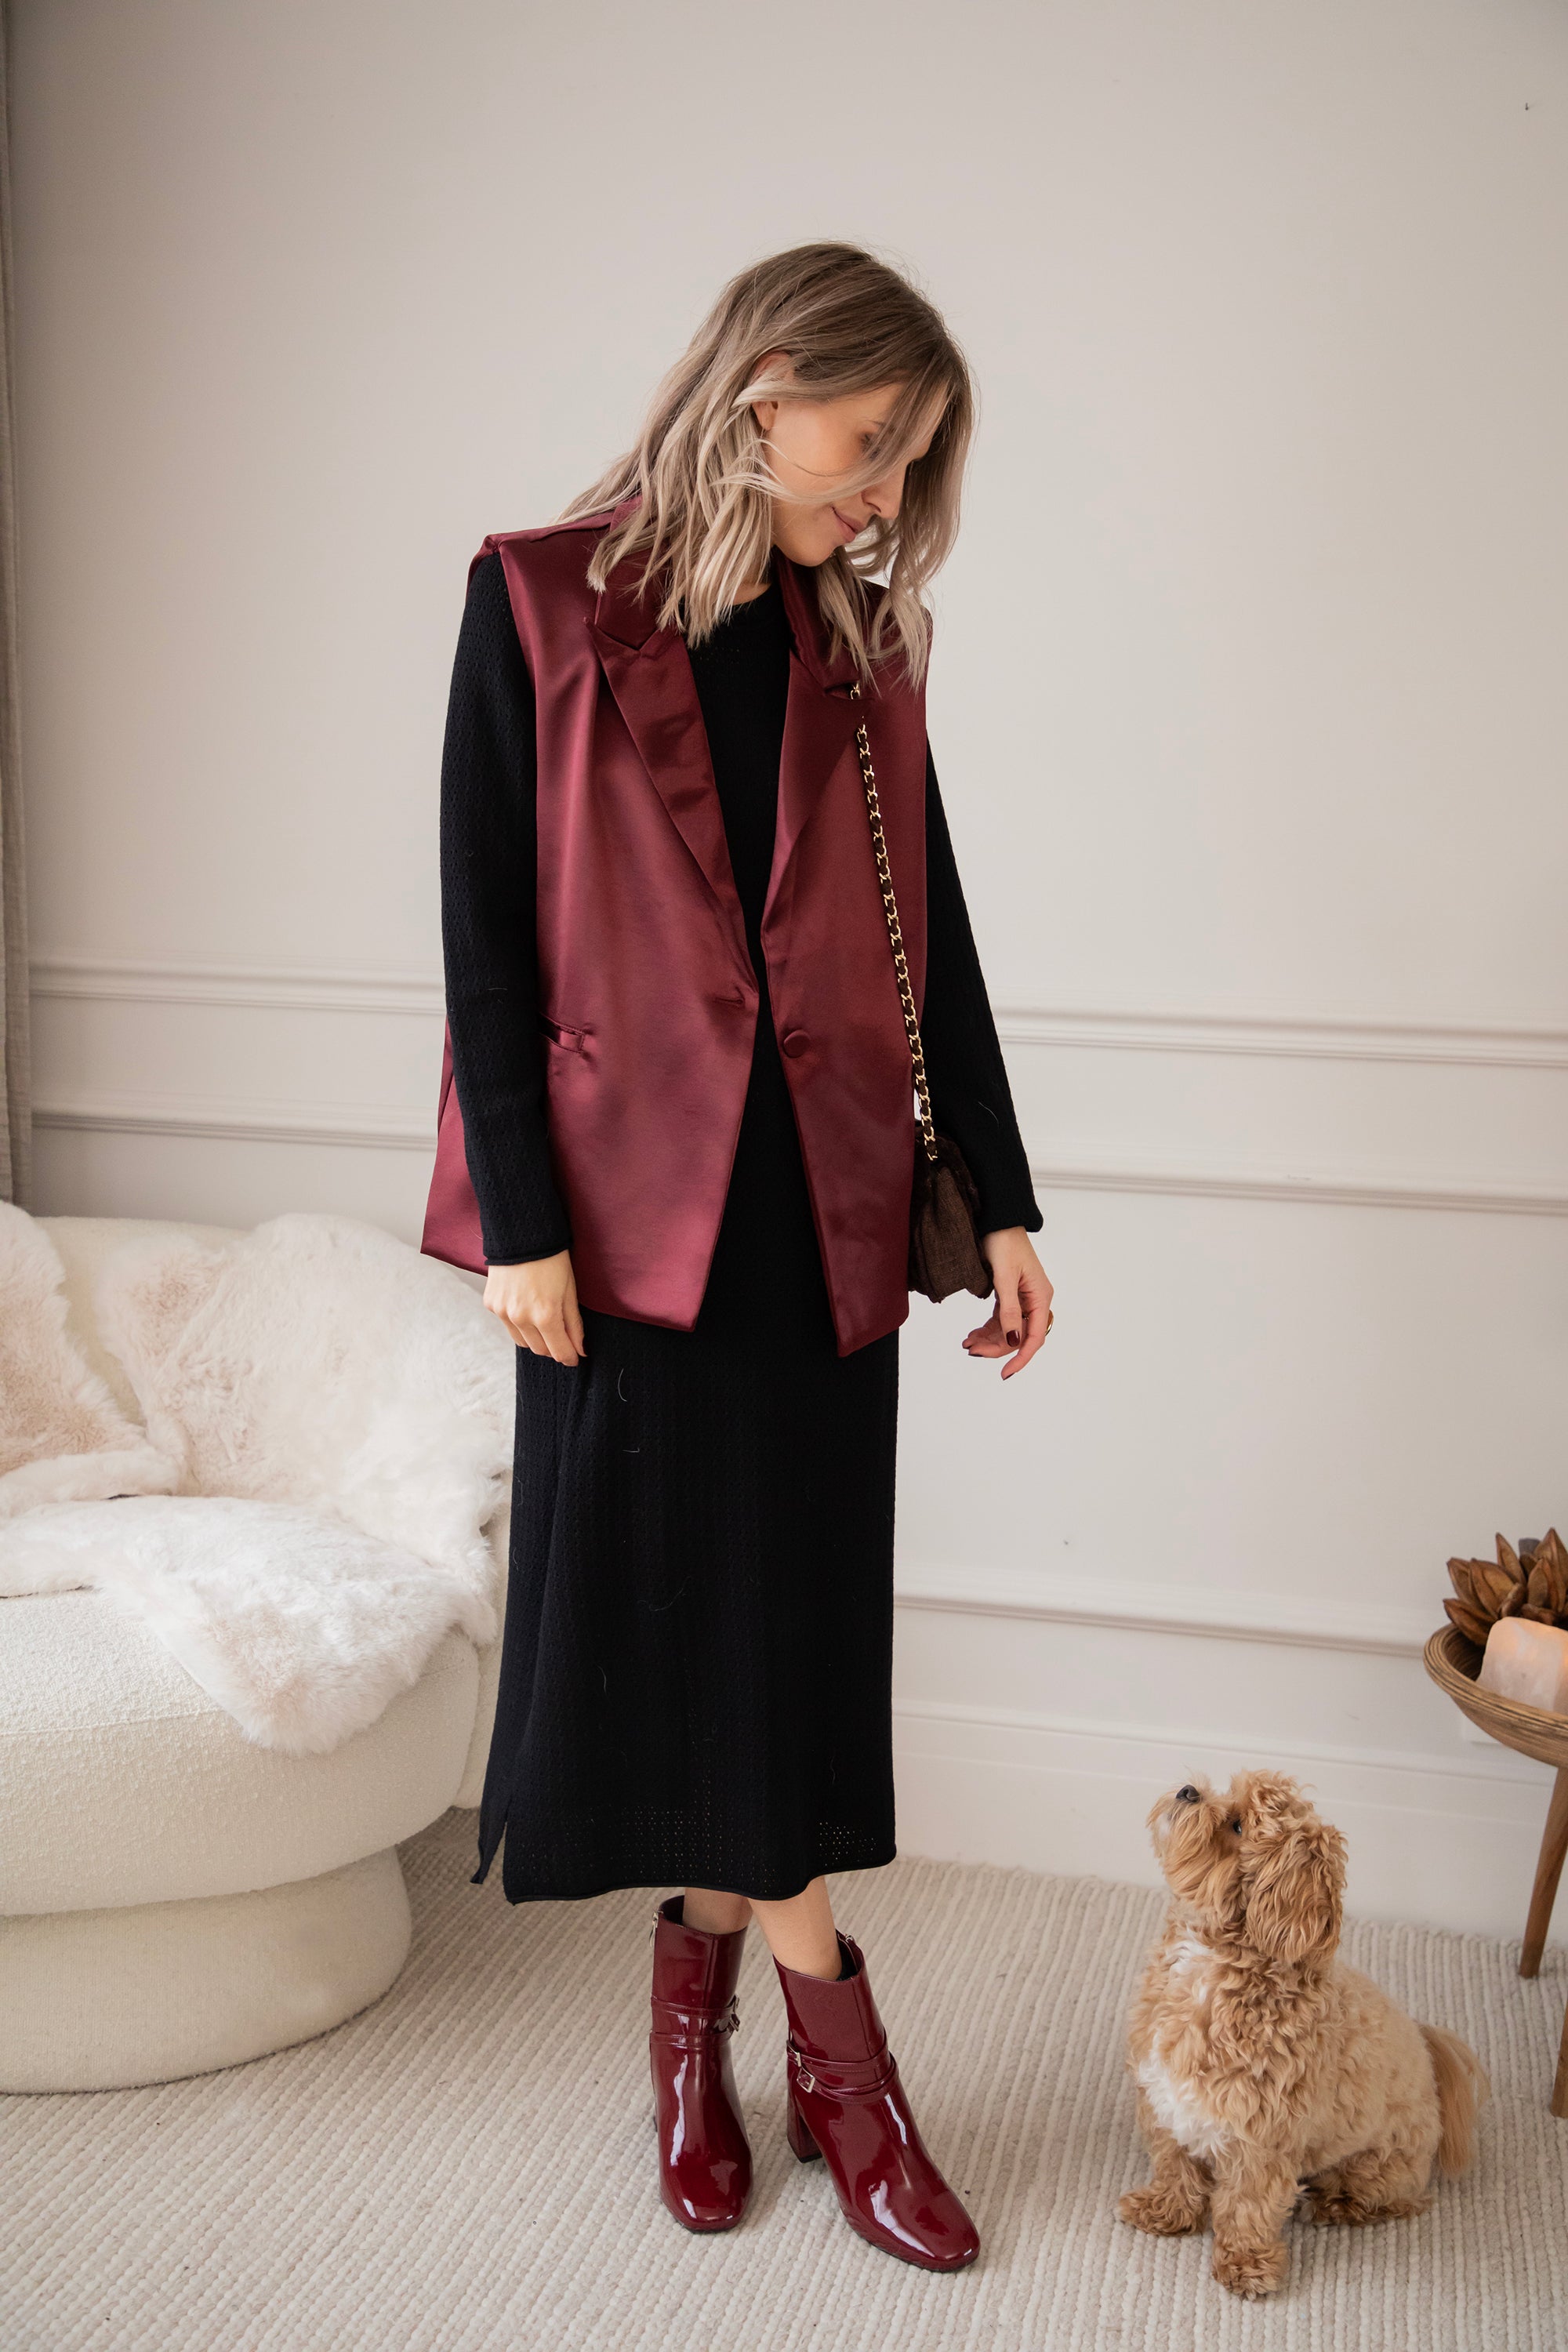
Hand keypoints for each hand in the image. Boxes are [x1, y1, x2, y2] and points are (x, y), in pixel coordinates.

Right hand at [483, 1249, 585, 1364]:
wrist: (522, 1234)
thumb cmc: (552, 1259)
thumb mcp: (570, 1290)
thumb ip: (574, 1323)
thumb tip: (579, 1349)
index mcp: (545, 1315)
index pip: (559, 1352)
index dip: (570, 1357)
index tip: (575, 1357)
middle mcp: (521, 1318)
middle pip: (540, 1350)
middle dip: (554, 1348)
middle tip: (563, 1339)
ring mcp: (503, 1312)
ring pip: (522, 1342)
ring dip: (535, 1339)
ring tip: (544, 1321)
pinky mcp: (491, 1305)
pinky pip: (508, 1325)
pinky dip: (519, 1324)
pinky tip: (526, 1307)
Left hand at [962, 1228, 1053, 1379]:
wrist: (996, 1220)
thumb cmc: (1004, 1242)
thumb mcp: (1005, 1277)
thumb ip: (1008, 1310)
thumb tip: (1014, 1338)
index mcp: (1040, 1297)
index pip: (1034, 1336)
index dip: (1021, 1357)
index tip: (1005, 1373)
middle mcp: (1035, 1300)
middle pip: (1019, 1335)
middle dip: (997, 1347)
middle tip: (972, 1351)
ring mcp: (1022, 1298)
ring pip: (1008, 1329)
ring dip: (989, 1339)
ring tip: (968, 1344)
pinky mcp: (1009, 1295)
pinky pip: (1001, 1319)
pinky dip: (987, 1328)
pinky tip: (972, 1335)